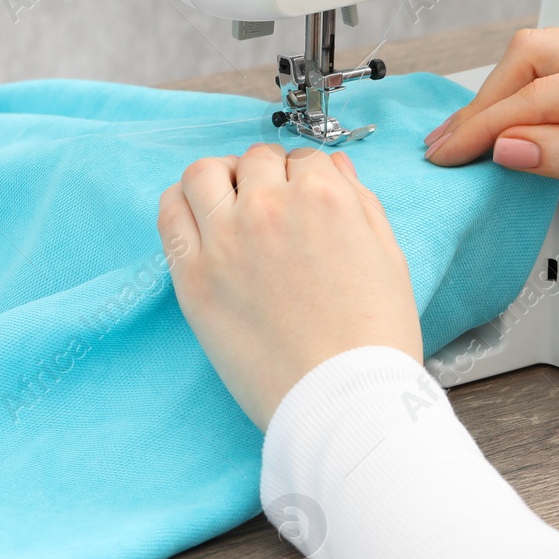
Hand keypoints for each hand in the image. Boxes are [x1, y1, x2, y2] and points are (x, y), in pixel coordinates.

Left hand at [157, 144, 422, 430]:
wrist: (341, 399)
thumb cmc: (374, 338)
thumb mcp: (389, 258)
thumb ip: (362, 203)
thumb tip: (335, 168)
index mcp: (325, 198)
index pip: (305, 160)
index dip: (306, 180)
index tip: (303, 202)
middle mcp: (270, 207)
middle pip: (255, 161)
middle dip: (267, 178)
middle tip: (271, 210)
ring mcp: (225, 239)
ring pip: (204, 172)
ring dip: (220, 179)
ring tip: (230, 207)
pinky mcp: (192, 275)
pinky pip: (170, 213)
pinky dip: (181, 205)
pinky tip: (199, 222)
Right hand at [422, 23, 558, 233]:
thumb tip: (510, 149)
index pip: (538, 93)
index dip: (485, 126)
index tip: (451, 153)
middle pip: (534, 54)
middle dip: (487, 99)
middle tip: (452, 144)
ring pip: (552, 52)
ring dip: (511, 91)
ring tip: (478, 134)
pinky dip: (542, 88)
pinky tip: (524, 119)